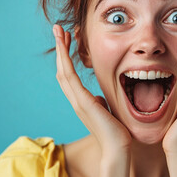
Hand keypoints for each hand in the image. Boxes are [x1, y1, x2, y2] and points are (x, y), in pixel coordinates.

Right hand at [53, 25, 130, 176]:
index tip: (69, 39)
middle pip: (62, 69)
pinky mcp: (81, 100)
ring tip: (59, 30)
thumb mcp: (107, 111)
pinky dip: (65, 58)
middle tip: (59, 30)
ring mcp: (76, 100)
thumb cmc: (115, 131)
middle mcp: (75, 99)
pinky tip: (63, 43)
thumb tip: (98, 97)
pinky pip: (69, 75)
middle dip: (60, 49)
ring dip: (60, 49)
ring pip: (62, 69)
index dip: (67, 57)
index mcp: (81, 100)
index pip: (69, 75)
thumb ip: (99, 103)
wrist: (117, 147)